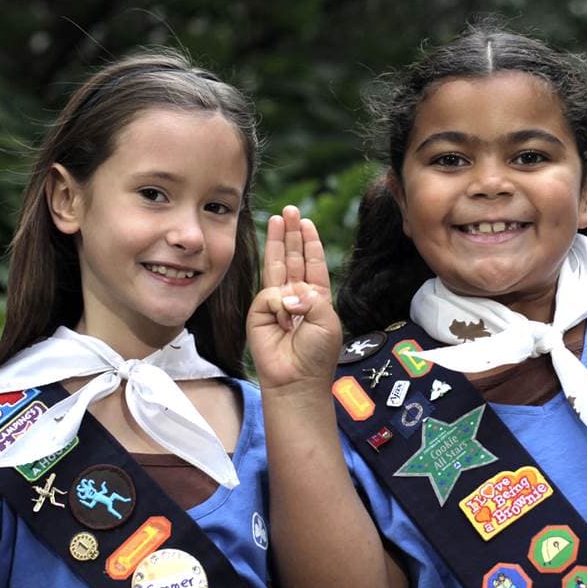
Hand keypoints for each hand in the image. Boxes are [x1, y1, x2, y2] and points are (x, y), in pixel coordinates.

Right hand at [247, 205, 342, 388]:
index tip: (307, 222)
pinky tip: (285, 322)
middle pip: (294, 257)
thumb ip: (311, 297)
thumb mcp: (326, 319)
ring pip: (277, 264)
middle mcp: (296, 295)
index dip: (310, 242)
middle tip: (291, 210)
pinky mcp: (260, 311)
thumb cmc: (317, 353)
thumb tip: (287, 291)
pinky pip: (270, 294)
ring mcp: (277, 302)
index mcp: (316, 297)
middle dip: (292, 233)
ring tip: (278, 217)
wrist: (297, 378)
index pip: (313, 263)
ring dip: (278, 240)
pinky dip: (279, 305)